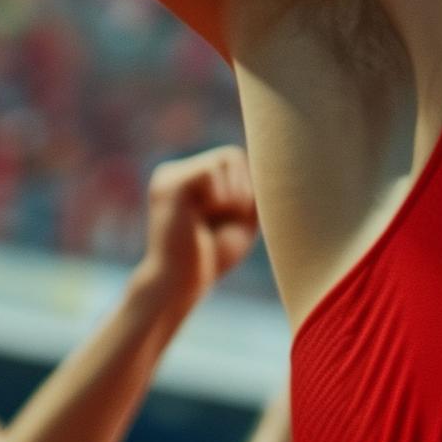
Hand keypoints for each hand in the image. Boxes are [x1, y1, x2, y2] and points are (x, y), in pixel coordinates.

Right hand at [137, 146, 257, 313]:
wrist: (181, 286)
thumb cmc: (212, 257)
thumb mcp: (243, 216)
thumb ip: (252, 186)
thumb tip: (272, 156)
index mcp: (187, 178)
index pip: (234, 159)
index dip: (245, 189)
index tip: (230, 220)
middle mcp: (174, 172)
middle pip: (233, 155)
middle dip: (241, 192)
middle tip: (220, 224)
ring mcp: (170, 176)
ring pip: (227, 158)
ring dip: (233, 196)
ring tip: (211, 223)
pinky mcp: (170, 185)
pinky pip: (211, 171)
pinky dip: (220, 197)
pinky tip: (201, 219)